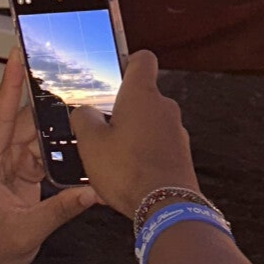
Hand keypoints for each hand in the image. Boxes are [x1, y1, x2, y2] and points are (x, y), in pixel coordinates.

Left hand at [0, 50, 97, 263]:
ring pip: (37, 136)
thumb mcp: (25, 232)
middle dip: (49, 107)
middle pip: (24, 123)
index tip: (15, 56)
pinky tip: (80, 149)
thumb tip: (92, 192)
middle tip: (76, 88)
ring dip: (59, 131)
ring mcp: (8, 166)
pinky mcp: (21, 174)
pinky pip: (44, 153)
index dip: (8, 86)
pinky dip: (62, 151)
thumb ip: (60, 210)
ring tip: (85, 117)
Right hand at [71, 50, 198, 219]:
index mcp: (143, 95)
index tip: (114, 70)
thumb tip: (84, 111)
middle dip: (120, 107)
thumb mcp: (90, 143)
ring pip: (149, 121)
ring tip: (108, 153)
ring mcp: (176, 129)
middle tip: (98, 124)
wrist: (165, 204)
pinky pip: (157, 142)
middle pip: (142, 95)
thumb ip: (83, 119)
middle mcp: (165, 107)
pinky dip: (142, 150)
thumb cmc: (128, 170)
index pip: (142, 60)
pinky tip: (125, 169)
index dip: (127, 61)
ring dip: (131, 131)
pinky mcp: (180, 150)